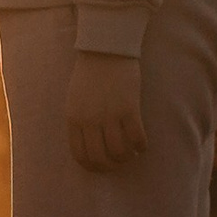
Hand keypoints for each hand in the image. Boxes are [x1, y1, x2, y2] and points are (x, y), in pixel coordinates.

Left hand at [67, 50, 145, 172]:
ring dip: (127, 157)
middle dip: (110, 166)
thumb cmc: (90, 73)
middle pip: (100, 158)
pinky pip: (136, 138)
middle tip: (119, 164)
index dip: (93, 166)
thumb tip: (89, 146)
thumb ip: (79, 121)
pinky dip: (140, 146)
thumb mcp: (74, 99)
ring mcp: (109, 115)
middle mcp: (90, 120)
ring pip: (119, 151)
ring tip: (131, 154)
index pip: (80, 155)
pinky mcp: (129, 108)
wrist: (105, 49)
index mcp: (74, 118)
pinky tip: (142, 145)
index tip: (102, 167)